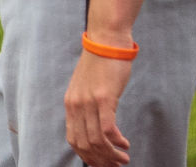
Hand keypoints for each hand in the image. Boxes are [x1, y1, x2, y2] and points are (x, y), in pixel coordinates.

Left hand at [65, 47, 134, 166]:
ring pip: (96, 141)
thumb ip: (87, 104)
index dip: (86, 155)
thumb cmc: (101, 63)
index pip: (73, 139)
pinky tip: (124, 144)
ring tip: (123, 159)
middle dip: (100, 160)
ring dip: (111, 155)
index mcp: (70, 103)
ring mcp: (88, 102)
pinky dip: (116, 142)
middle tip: (115, 165)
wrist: (106, 40)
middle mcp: (75, 105)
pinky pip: (107, 130)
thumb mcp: (87, 86)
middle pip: (84, 144)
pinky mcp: (103, 98)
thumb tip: (94, 124)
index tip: (99, 163)